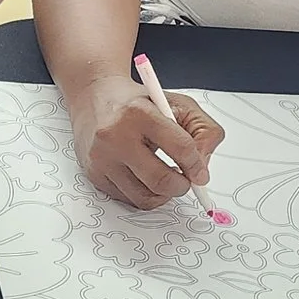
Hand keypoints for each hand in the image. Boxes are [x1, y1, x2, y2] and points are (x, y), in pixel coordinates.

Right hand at [70, 74, 224, 208]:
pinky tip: (146, 178)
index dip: (197, 165)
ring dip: (164, 194)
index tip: (200, 174)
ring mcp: (102, 158)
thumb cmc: (139, 103)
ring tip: (167, 178)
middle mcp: (115, 136)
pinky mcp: (95, 175)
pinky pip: (129, 199)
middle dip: (181, 186)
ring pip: (145, 197)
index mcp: (138, 113)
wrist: (95, 99)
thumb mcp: (178, 104)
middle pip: (160, 180)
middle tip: (185, 180)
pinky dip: (145, 194)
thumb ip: (204, 130)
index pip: (180, 147)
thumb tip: (202, 167)